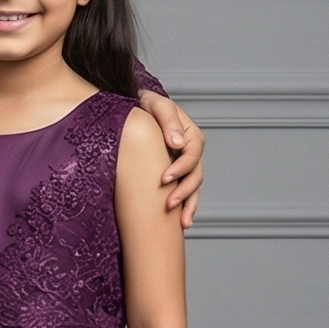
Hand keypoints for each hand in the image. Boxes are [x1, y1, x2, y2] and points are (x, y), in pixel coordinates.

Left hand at [137, 90, 204, 228]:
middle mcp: (190, 152)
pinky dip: (185, 207)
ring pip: (193, 188)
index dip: (180, 168)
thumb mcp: (156, 105)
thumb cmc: (145, 104)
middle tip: (168, 204)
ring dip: (189, 205)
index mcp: (191, 135)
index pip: (192, 155)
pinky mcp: (174, 174)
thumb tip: (177, 143)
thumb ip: (168, 121)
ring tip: (182, 222)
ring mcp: (183, 165)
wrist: (133, 109)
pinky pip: (184, 192)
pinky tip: (182, 223)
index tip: (164, 178)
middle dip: (184, 192)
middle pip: (195, 175)